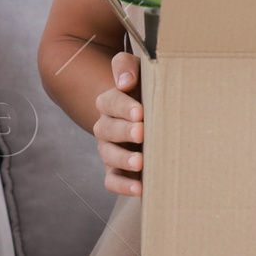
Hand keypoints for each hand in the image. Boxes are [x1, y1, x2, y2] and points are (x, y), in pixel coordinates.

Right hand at [93, 51, 143, 196]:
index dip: (123, 107)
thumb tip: (125, 82)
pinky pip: (112, 180)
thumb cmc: (147, 89)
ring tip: (140, 162)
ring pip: (109, 155)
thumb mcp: (140, 71)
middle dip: (124, 131)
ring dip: (123, 159)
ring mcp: (109, 149)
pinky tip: (140, 189)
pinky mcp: (116, 169)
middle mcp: (106, 126)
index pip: (109, 102)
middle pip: (107, 128)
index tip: (140, 111)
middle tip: (141, 132)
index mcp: (110, 102)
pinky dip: (123, 186)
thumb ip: (127, 67)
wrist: (150, 114)